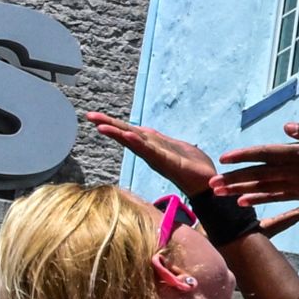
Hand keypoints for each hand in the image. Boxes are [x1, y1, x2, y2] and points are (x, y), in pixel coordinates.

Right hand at [82, 112, 223, 200]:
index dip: (113, 124)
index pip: (129, 132)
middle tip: (89, 116)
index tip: (94, 116)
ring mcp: (158, 158)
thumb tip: (141, 131)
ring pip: (135, 143)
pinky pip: (152, 152)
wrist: (209, 182)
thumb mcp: (173, 146)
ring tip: (102, 126)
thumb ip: (157, 140)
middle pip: (127, 136)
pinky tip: (129, 136)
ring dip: (119, 134)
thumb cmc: (192, 165)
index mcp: (152, 147)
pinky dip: (140, 144)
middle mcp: (151, 153)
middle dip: (108, 126)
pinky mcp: (169, 163)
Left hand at [219, 120, 298, 209]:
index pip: (267, 153)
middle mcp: (297, 171)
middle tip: (211, 183)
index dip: (244, 156)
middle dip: (234, 178)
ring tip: (220, 194)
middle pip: (260, 174)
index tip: (224, 158)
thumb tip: (287, 127)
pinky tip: (243, 202)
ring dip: (241, 191)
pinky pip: (278, 198)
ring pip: (264, 188)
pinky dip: (260, 200)